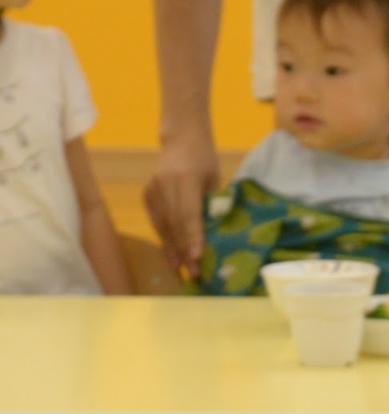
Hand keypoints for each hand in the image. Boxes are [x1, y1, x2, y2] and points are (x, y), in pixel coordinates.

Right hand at [143, 131, 219, 273]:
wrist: (181, 139)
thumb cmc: (205, 161)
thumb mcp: (215, 180)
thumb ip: (213, 204)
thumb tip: (217, 237)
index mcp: (185, 178)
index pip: (188, 212)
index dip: (192, 236)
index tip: (197, 257)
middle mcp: (165, 184)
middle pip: (174, 222)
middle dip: (183, 250)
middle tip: (194, 273)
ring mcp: (153, 188)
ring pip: (162, 224)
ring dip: (171, 249)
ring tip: (181, 271)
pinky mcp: (147, 193)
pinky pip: (155, 220)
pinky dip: (164, 239)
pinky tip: (171, 255)